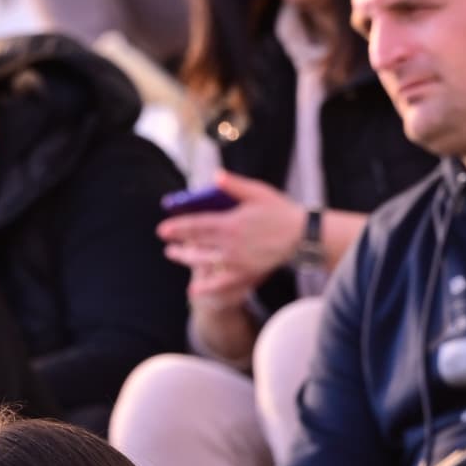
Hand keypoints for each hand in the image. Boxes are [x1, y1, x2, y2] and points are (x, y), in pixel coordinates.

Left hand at [158, 171, 305, 299]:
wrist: (301, 236)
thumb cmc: (280, 211)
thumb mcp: (258, 192)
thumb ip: (234, 185)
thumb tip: (215, 176)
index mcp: (231, 222)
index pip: (197, 225)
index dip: (178, 228)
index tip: (163, 229)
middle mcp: (230, 244)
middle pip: (196, 245)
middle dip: (178, 243)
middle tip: (165, 241)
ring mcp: (236, 261)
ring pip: (203, 262)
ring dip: (186, 259)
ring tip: (174, 255)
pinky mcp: (244, 274)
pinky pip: (221, 283)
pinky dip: (206, 287)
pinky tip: (193, 290)